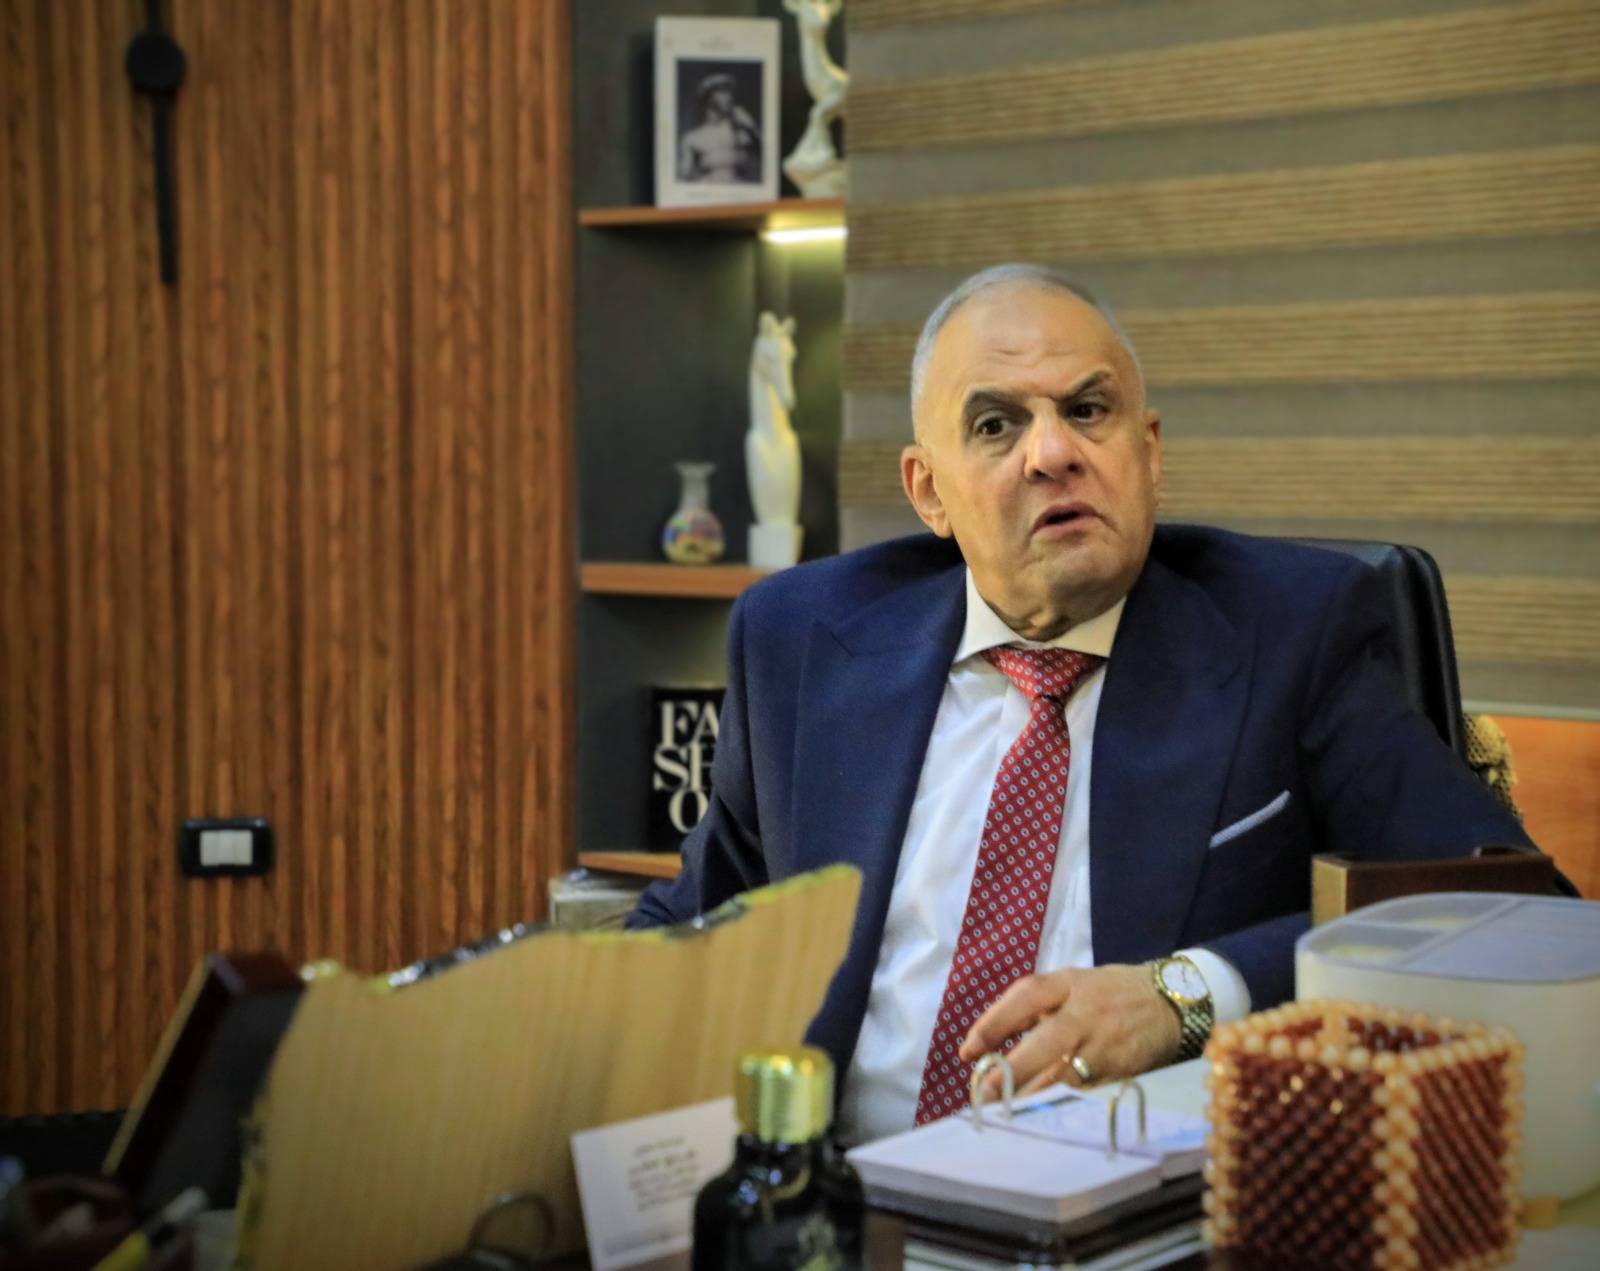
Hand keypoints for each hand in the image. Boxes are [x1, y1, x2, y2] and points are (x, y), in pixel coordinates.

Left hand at [958, 963, 1182, 1097]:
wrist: (1172, 1003)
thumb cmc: (1108, 993)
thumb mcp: (1071, 984)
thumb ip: (1035, 1007)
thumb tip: (989, 1040)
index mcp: (1069, 984)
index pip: (1026, 996)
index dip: (994, 1022)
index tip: (969, 1050)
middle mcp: (1088, 1012)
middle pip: (1047, 1041)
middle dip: (1013, 1070)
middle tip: (984, 1093)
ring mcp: (1107, 1044)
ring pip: (1066, 1077)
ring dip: (1032, 1097)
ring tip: (1003, 1113)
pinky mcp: (1123, 1072)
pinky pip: (1086, 1094)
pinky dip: (1061, 1105)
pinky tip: (1039, 1117)